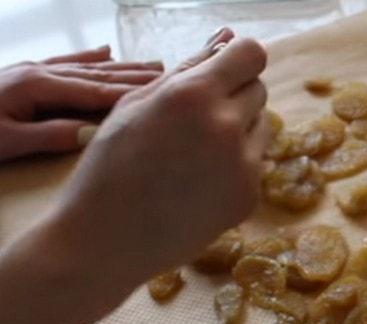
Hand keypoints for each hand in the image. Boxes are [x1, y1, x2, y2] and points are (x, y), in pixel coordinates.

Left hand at [0, 45, 162, 166]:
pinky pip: (64, 63)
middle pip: (97, 74)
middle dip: (136, 74)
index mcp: (37, 87)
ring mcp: (31, 70)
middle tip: (172, 72)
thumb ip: (49, 135)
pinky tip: (105, 51)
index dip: (131, 92)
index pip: (94, 91)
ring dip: (120, 65)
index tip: (164, 92)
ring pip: (86, 66)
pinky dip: (88, 57)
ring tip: (152, 63)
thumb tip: (93, 132)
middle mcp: (39, 72)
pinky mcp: (23, 75)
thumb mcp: (5, 143)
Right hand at [50, 32, 268, 291]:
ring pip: (262, 125)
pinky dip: (236, 164)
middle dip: (233, 95)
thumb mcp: (136, 104)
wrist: (104, 241)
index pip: (252, 53)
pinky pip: (255, 162)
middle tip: (194, 120)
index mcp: (193, 95)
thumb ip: (188, 68)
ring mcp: (243, 166)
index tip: (220, 73)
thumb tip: (227, 38)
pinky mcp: (249, 197)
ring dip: (239, 128)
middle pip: (258, 88)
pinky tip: (200, 182)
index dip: (237, 60)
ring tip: (195, 153)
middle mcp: (227, 126)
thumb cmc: (108, 166)